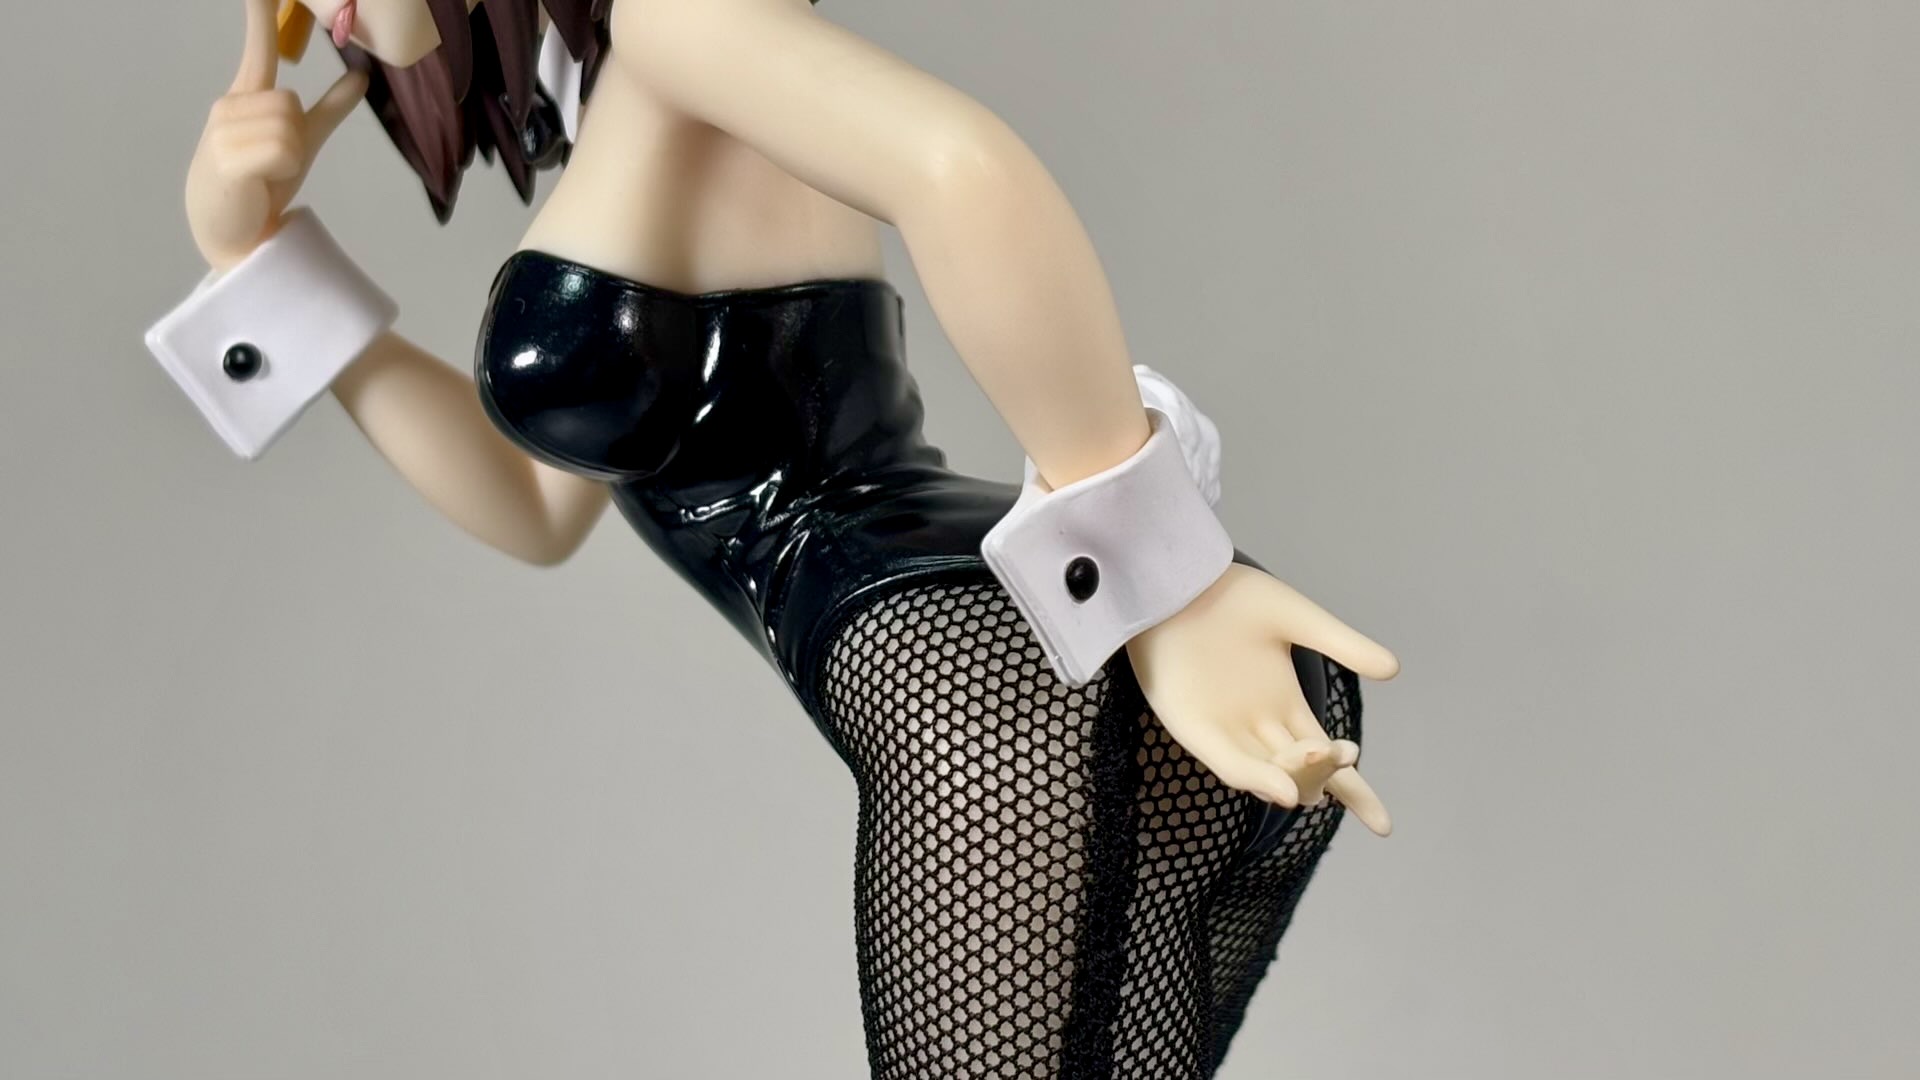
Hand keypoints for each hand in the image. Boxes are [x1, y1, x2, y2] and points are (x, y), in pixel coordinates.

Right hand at [186, 0, 366, 270]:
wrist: (234, 234)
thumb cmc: (263, 185)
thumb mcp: (301, 142)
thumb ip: (328, 109)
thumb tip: (361, 77)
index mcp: (244, 100)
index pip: (256, 51)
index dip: (260, 18)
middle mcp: (229, 108)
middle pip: (292, 102)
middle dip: (297, 134)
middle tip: (274, 164)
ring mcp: (222, 131)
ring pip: (288, 125)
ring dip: (290, 155)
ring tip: (266, 174)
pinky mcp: (225, 157)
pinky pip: (281, 149)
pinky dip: (283, 169)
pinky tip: (260, 182)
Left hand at [1124, 562, 1400, 835]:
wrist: (1179, 578)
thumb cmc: (1232, 595)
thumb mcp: (1296, 618)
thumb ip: (1342, 644)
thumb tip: (1394, 669)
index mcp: (1286, 705)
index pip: (1329, 761)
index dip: (1355, 792)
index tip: (1384, 826)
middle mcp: (1258, 727)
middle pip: (1304, 777)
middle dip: (1327, 781)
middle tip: (1340, 754)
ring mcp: (1226, 731)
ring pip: (1271, 776)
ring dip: (1298, 781)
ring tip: (1315, 771)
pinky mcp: (1192, 729)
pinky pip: (1229, 764)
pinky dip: (1258, 779)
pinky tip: (1286, 789)